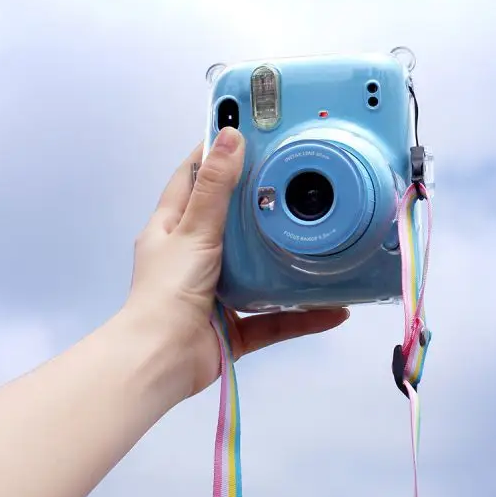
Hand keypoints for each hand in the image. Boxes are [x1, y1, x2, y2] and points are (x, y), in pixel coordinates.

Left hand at [124, 126, 349, 401]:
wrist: (161, 363)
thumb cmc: (168, 291)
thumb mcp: (193, 232)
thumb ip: (214, 188)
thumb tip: (229, 136)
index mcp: (173, 228)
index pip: (191, 179)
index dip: (214, 155)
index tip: (246, 133)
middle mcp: (193, 256)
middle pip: (230, 221)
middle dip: (260, 204)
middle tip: (297, 182)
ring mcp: (215, 291)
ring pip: (257, 270)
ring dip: (285, 260)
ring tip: (321, 241)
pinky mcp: (234, 326)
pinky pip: (275, 318)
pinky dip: (302, 316)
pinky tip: (335, 309)